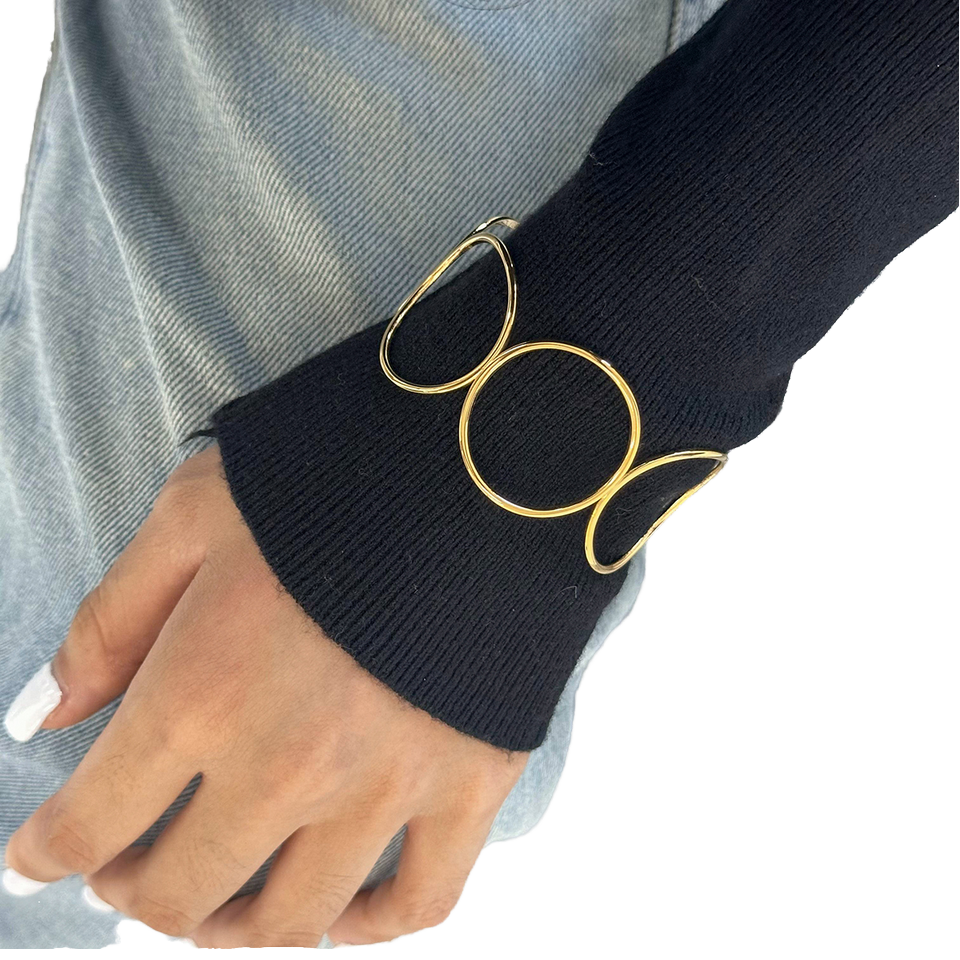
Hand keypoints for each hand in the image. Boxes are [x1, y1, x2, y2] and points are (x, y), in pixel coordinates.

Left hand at [3, 446, 526, 946]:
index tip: (37, 856)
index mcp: (202, 690)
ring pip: (292, 919)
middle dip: (133, 890)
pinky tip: (340, 915)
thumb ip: (111, 619)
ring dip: (234, 926)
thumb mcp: (194, 513)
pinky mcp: (472, 783)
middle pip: (182, 892)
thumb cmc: (329, 475)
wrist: (484, 457)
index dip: (47, 851)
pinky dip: (369, 928)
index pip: (92, 821)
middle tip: (129, 865)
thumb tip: (42, 717)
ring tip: (222, 897)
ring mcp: (388, 785)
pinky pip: (420, 901)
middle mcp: (288, 764)